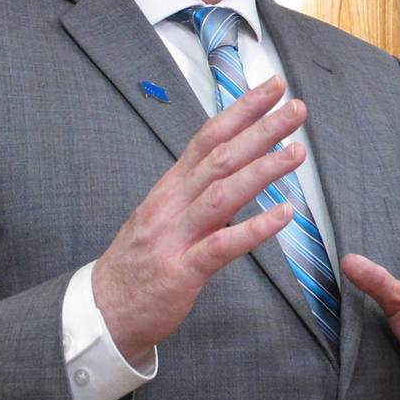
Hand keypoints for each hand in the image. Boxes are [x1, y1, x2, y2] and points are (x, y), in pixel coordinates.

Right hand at [92, 77, 306, 356]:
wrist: (101, 311)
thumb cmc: (138, 265)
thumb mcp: (162, 217)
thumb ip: (193, 192)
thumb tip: (232, 169)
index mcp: (169, 188)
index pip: (207, 138)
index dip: (241, 111)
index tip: (272, 88)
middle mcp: (171, 204)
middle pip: (220, 158)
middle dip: (260, 129)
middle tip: (296, 108)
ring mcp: (175, 236)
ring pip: (222, 194)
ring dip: (262, 170)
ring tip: (298, 152)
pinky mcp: (181, 272)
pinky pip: (221, 247)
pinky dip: (254, 228)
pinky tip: (284, 214)